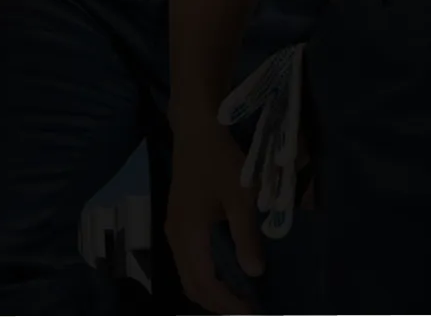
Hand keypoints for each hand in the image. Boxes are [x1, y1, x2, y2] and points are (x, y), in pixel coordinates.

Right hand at [163, 122, 263, 314]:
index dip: (227, 303)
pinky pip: (190, 262)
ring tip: (241, 299)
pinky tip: (229, 275)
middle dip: (218, 304)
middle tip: (248, 311)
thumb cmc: (221, 160)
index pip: (205, 283)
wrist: (197, 129)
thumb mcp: (241, 197)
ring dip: (212, 292)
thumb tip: (255, 273)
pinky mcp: (180, 223)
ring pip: (189, 276)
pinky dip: (207, 277)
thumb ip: (247, 236)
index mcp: (188, 235)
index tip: (252, 313)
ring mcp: (175, 231)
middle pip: (192, 286)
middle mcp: (176, 238)